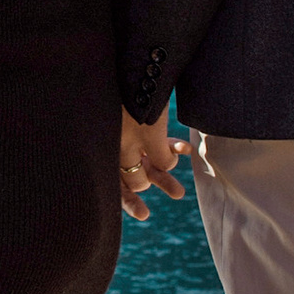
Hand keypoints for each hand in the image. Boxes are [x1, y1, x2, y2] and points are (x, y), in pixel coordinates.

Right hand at [118, 106, 186, 221]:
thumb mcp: (120, 137)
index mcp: (107, 161)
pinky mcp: (147, 129)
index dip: (130, 202)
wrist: (111, 79)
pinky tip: (185, 149)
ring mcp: (134, 143)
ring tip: (183, 186)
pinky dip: (173, 147)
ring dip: (169, 172)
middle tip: (178, 192)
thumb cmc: (107, 110)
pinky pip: (162, 142)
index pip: (118, 188)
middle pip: (139, 176)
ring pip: (154, 163)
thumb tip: (153, 174)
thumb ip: (132, 157)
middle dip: (158, 183)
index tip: (144, 214)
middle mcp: (120, 155)